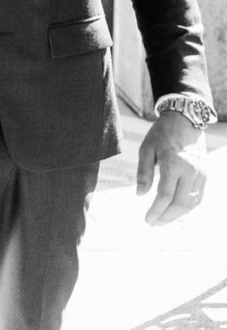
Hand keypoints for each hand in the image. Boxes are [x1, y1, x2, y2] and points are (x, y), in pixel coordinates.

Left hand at [138, 111, 206, 225]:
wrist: (185, 121)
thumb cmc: (161, 135)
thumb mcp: (146, 149)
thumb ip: (143, 172)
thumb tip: (140, 195)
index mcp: (173, 163)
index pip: (165, 195)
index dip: (156, 210)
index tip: (147, 219)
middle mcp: (190, 170)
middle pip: (180, 202)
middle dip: (166, 216)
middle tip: (152, 223)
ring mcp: (200, 173)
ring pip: (191, 202)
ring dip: (177, 215)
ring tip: (161, 219)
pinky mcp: (205, 174)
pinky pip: (198, 196)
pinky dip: (187, 206)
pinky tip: (174, 210)